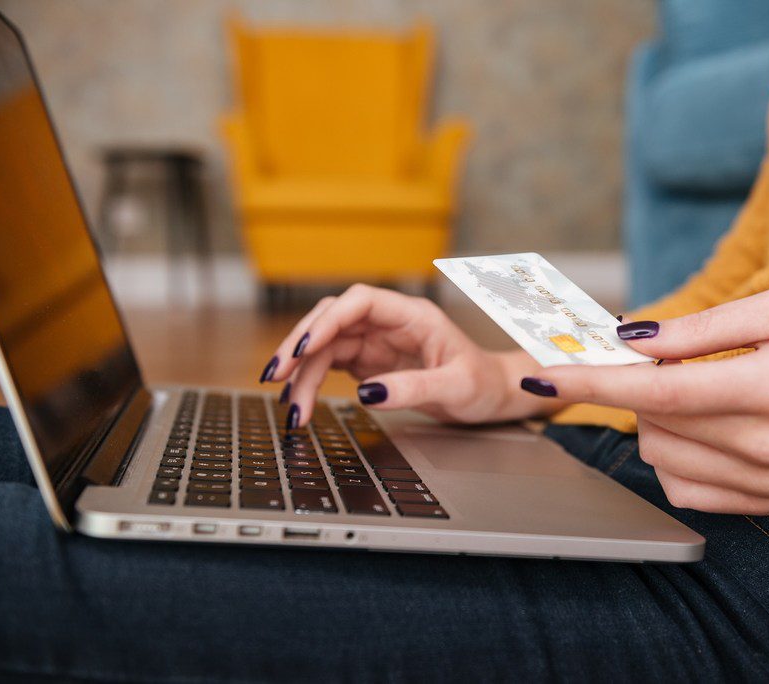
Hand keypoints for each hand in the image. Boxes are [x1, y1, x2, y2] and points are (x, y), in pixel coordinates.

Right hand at [261, 284, 555, 425]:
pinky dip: (311, 381)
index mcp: (413, 315)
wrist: (492, 396)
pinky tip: (299, 400)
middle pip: (332, 321)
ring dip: (302, 373)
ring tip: (291, 409)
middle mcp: (389, 322)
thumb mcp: (456, 388)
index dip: (328, 320)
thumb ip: (414, 388)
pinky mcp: (368, 362)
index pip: (360, 301)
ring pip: (325, 346)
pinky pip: (330, 364)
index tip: (304, 346)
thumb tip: (366, 395)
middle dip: (300, 346)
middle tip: (277, 377)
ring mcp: (376, 341)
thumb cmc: (482, 384)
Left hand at [521, 289, 768, 513]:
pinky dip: (673, 455)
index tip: (543, 376)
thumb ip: (699, 327)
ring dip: (655, 421)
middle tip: (675, 363)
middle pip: (651, 424)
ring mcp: (764, 484)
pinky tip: (702, 430)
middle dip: (639, 388)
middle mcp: (764, 446)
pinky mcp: (763, 506)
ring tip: (701, 394)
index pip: (656, 392)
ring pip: (659, 456)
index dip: (593, 383)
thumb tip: (629, 339)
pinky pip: (682, 488)